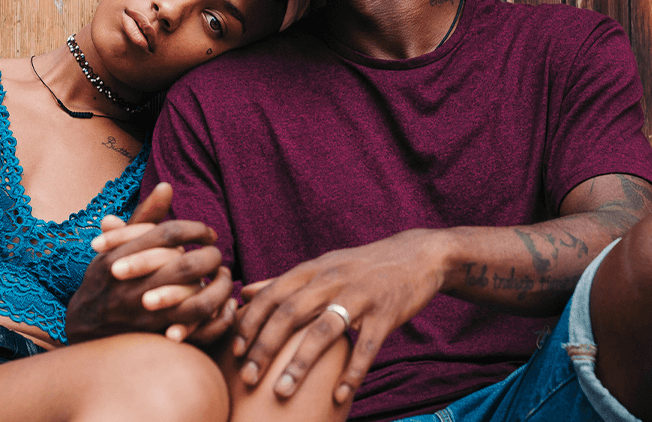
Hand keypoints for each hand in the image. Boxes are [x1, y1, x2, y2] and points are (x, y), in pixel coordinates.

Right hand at [64, 183, 232, 342]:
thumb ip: (144, 217)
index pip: (168, 233)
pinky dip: (216, 315)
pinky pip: (196, 326)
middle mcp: (132, 284)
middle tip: (216, 254)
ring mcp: (144, 312)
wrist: (82, 328)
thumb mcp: (116, 245)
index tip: (208, 234)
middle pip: (185, 265)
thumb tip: (167, 185)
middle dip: (209, 256)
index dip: (195, 229)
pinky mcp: (155, 335)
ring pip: (195, 297)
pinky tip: (223, 304)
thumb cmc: (105, 278)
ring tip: (222, 277)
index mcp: (120, 257)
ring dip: (217, 286)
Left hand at [232, 229, 445, 403]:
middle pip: (289, 313)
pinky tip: (339, 395)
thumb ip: (283, 281)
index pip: (271, 295)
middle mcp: (331, 280)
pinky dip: (352, 372)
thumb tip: (244, 293)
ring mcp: (360, 296)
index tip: (234, 352)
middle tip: (248, 378)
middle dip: (264, 347)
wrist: (417, 255)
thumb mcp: (322, 266)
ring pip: (323, 331)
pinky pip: (366, 347)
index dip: (250, 323)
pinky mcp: (386, 313)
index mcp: (312, 270)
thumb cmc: (361, 266)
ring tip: (283, 392)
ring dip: (300, 364)